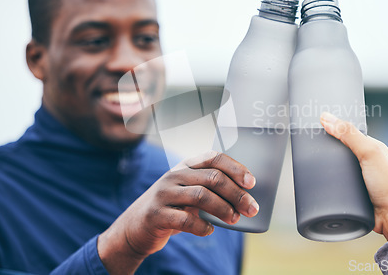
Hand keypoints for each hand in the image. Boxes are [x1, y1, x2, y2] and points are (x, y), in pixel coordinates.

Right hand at [97, 151, 257, 274]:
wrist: (136, 226)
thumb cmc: (173, 208)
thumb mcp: (188, 191)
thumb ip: (210, 188)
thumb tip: (246, 197)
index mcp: (185, 166)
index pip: (213, 157)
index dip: (235, 168)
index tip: (251, 183)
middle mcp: (174, 175)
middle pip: (212, 178)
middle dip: (236, 193)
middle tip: (251, 208)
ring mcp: (163, 194)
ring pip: (201, 196)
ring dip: (223, 209)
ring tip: (235, 219)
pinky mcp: (156, 215)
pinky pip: (185, 219)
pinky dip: (202, 226)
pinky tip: (210, 230)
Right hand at [320, 112, 387, 240]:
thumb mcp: (369, 153)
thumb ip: (350, 135)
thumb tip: (327, 118)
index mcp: (373, 149)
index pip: (349, 133)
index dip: (333, 129)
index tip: (316, 125)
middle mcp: (367, 162)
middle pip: (340, 151)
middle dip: (326, 149)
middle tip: (309, 145)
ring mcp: (360, 178)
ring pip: (337, 169)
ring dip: (326, 169)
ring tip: (309, 164)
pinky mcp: (354, 194)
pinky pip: (336, 185)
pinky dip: (328, 183)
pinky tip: (319, 182)